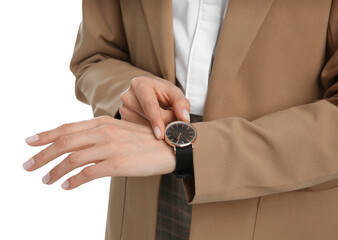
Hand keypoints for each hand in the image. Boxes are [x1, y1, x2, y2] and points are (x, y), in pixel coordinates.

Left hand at [23, 116, 174, 189]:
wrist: (170, 145)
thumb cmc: (144, 140)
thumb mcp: (120, 130)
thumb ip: (99, 134)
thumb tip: (78, 145)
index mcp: (103, 122)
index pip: (67, 128)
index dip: (46, 135)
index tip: (29, 142)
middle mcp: (103, 132)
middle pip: (64, 143)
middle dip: (42, 155)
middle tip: (27, 165)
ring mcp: (110, 147)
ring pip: (72, 159)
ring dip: (55, 171)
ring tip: (46, 180)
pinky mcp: (118, 164)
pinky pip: (88, 173)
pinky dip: (73, 181)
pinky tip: (66, 186)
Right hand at [119, 76, 190, 138]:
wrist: (147, 92)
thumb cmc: (160, 92)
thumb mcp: (174, 92)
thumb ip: (181, 103)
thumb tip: (184, 119)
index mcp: (139, 85)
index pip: (149, 105)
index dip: (156, 120)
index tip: (160, 134)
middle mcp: (127, 96)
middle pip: (149, 118)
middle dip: (164, 121)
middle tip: (171, 115)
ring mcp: (123, 110)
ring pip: (144, 127)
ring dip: (157, 126)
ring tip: (160, 115)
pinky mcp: (123, 121)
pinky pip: (139, 131)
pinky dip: (149, 130)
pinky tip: (152, 122)